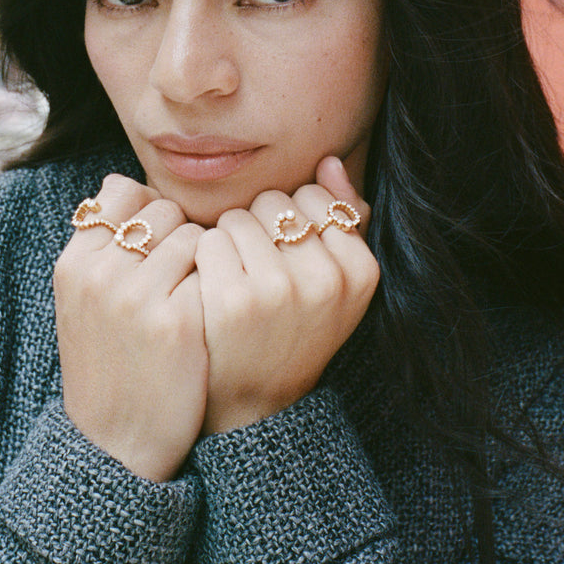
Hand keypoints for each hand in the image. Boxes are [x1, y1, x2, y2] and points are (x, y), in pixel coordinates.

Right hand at [54, 174, 207, 480]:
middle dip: (180, 235)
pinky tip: (208, 318)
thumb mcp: (82, 302)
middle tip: (180, 278)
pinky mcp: (176, 321)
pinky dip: (218, 287)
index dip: (150, 213)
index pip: (121, 192)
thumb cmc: (109, 365)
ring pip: (194, 235)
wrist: (115, 442)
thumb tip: (123, 183)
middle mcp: (99, 273)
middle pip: (162, 209)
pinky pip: (213, 270)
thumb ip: (100, 246)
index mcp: (73, 264)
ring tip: (194, 298)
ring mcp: (137, 296)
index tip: (157, 247)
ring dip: (206, 260)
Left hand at [194, 156, 378, 435]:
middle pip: (275, 202)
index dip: (290, 221)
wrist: (255, 402)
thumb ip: (343, 219)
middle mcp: (325, 279)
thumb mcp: (336, 285)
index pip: (314, 197)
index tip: (286, 258)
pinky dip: (203, 258)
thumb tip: (329, 161)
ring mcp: (278, 290)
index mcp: (361, 271)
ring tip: (234, 280)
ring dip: (226, 240)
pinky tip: (211, 287)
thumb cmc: (293, 330)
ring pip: (238, 217)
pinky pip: (207, 239)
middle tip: (255, 271)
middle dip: (258, 227)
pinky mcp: (232, 300)